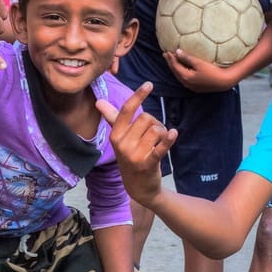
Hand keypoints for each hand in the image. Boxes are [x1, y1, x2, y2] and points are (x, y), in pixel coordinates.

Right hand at [94, 82, 173, 204]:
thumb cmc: (130, 157)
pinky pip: (160, 147)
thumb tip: (98, 101)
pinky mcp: (147, 164)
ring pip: (156, 130)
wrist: (138, 187)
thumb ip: (112, 119)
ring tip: (160, 142)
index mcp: (115, 135)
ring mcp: (134, 155)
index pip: (126, 110)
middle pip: (146, 118)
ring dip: (163, 133)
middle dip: (155, 122)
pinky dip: (168, 139)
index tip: (149, 84)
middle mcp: (122, 144)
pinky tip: (173, 133)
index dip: (138, 95)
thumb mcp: (120, 139)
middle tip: (155, 135)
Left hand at [164, 49, 237, 92]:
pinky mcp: (196, 87)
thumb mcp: (199, 63)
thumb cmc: (213, 71)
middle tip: (166, 54)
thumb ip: (187, 58)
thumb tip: (177, 51)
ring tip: (172, 60)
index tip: (167, 51)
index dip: (170, 58)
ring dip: (175, 67)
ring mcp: (191, 86)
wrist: (224, 81)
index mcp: (186, 77)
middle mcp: (187, 83)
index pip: (175, 66)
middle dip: (170, 63)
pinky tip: (182, 68)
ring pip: (179, 76)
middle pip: (175, 72)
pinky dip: (181, 71)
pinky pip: (185, 78)